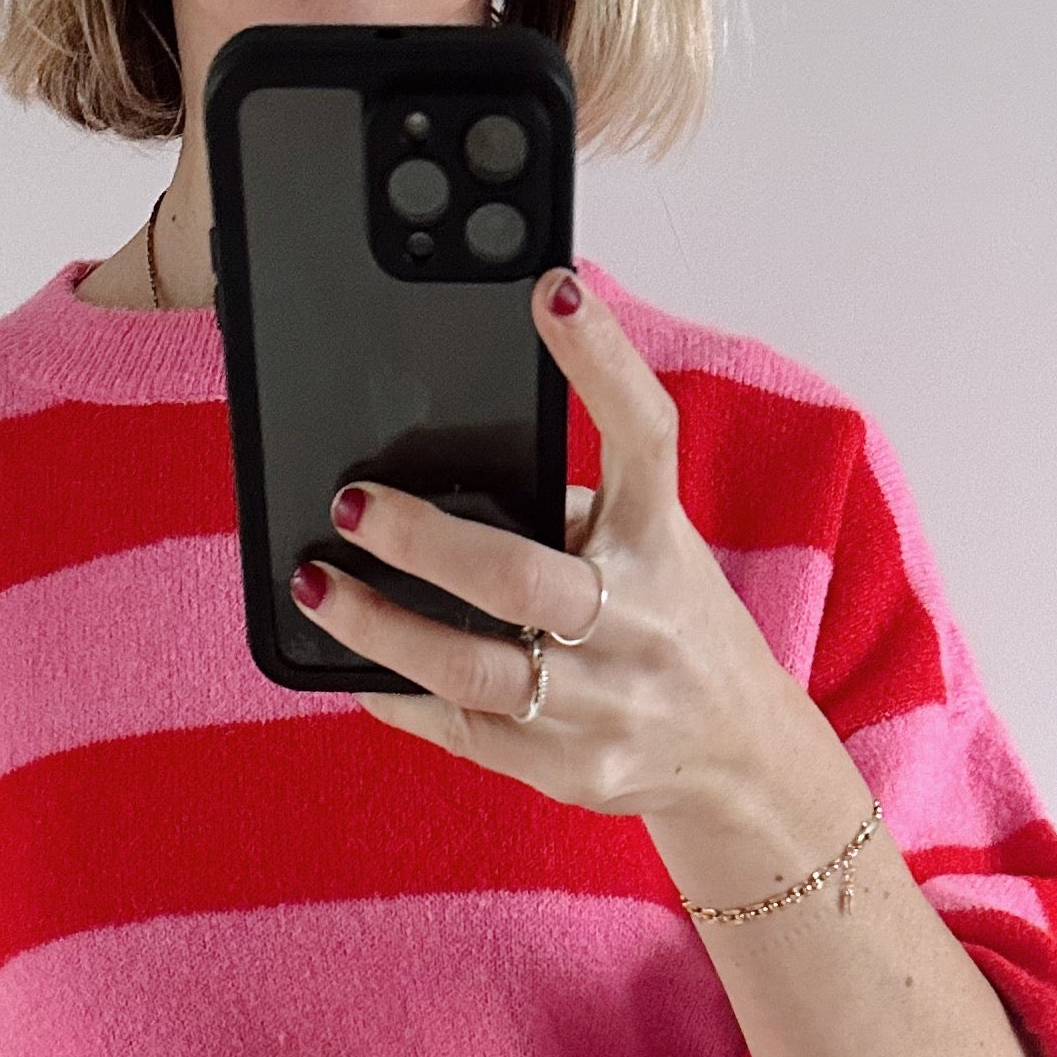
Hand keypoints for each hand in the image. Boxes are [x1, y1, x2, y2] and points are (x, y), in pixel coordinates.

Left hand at [287, 267, 838, 880]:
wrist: (737, 756)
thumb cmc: (669, 625)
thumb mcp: (650, 548)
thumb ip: (569, 509)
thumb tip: (437, 472)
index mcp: (659, 540)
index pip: (643, 434)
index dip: (602, 359)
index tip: (554, 288)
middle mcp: (640, 621)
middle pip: (521, 579)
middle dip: (423, 542)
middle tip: (351, 505)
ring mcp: (605, 705)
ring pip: (474, 669)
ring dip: (381, 628)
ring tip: (319, 588)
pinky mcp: (571, 768)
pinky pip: (463, 731)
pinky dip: (398, 694)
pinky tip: (353, 664)